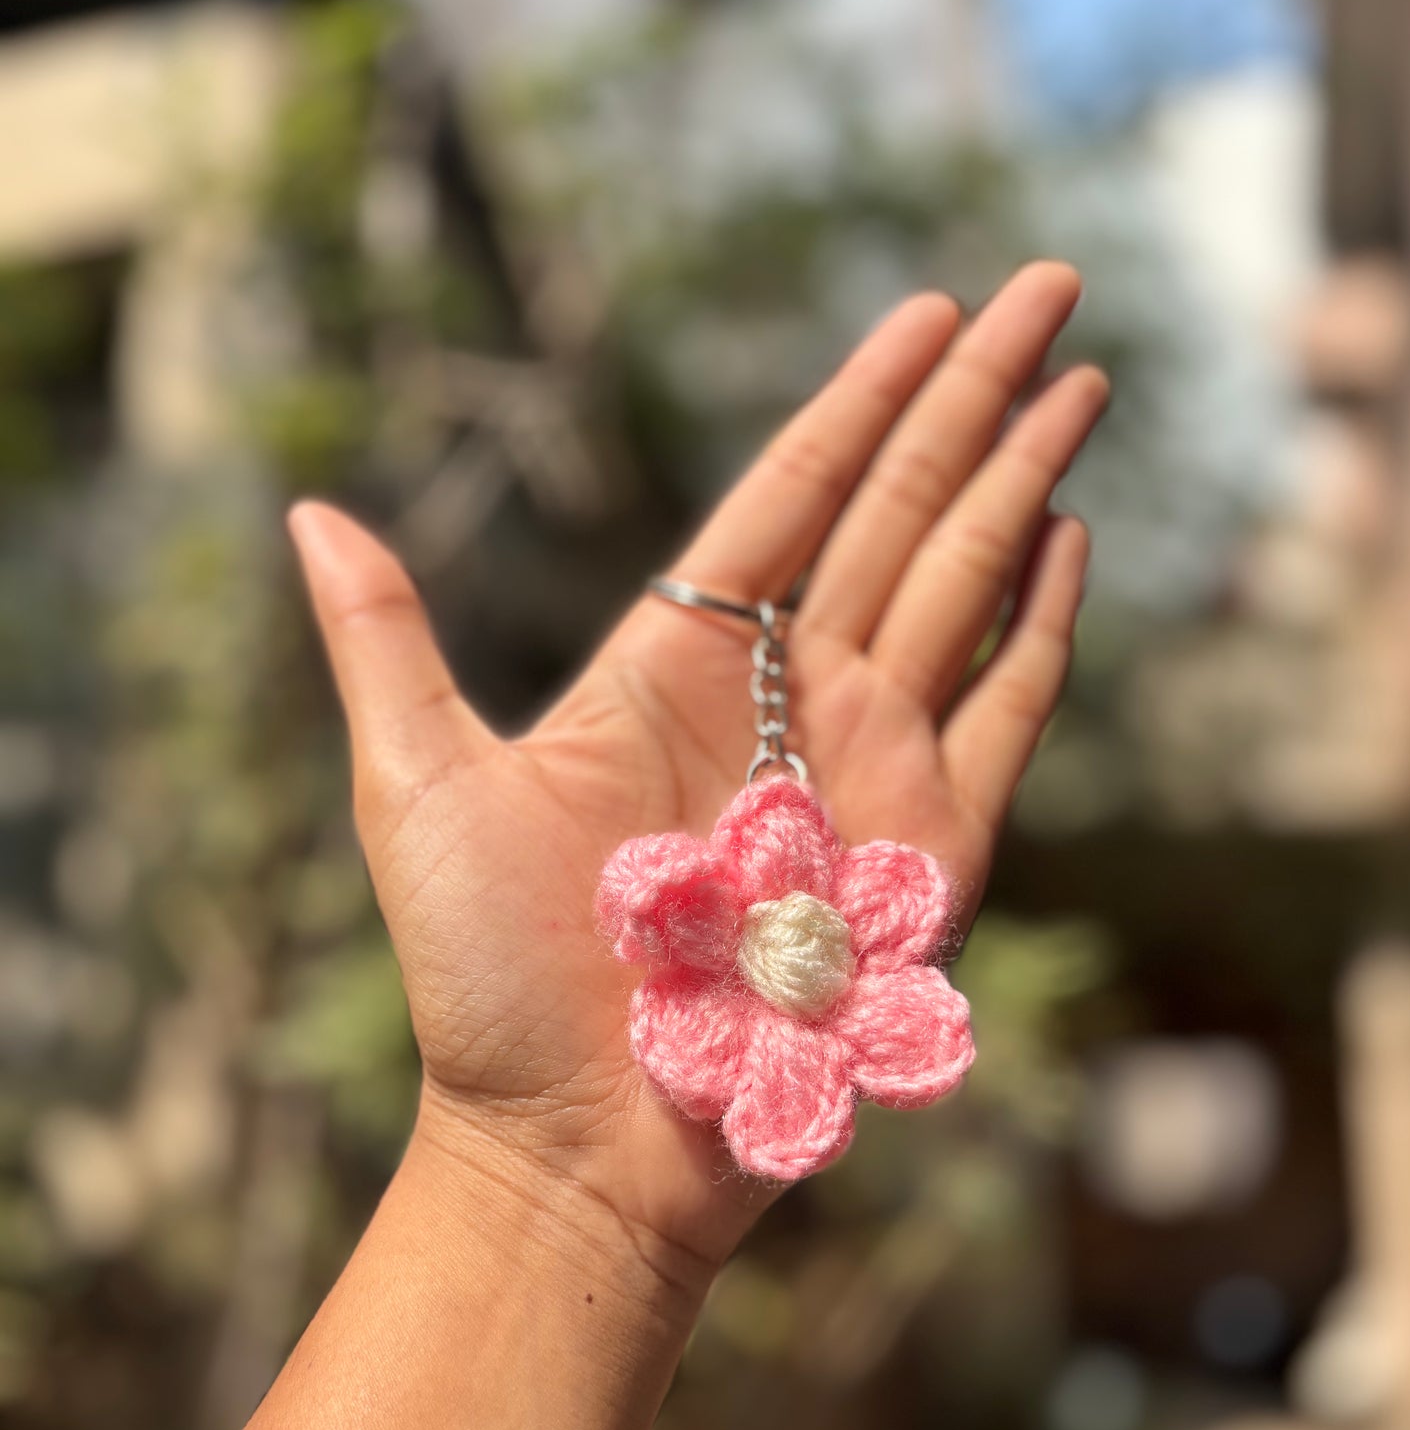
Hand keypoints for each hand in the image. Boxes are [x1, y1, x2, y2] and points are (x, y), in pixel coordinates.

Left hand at [290, 264, 1107, 1275]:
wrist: (576, 1143)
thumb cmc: (488, 985)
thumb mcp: (419, 788)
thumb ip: (389, 642)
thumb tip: (307, 515)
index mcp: (674, 665)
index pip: (793, 493)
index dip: (863, 398)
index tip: (925, 311)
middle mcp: (784, 700)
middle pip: (901, 510)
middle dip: (977, 396)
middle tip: (1050, 286)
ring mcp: (867, 771)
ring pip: (965, 585)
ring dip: (1026, 477)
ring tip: (1083, 380)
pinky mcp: (931, 854)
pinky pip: (1004, 715)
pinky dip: (1042, 626)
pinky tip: (1070, 538)